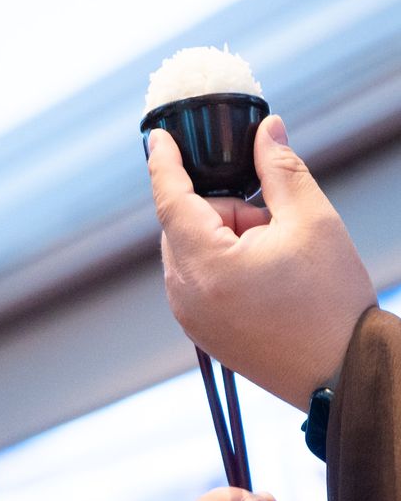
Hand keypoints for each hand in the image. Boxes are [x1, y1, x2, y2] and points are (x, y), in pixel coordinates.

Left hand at [147, 114, 374, 408]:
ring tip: (278, 263)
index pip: (170, 200)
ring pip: (194, 249)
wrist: (344, 372)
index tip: (156, 137)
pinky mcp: (199, 330)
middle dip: (229, 213)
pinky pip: (200, 278)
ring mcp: (187, 316)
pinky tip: (268, 282)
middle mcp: (182, 293)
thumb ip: (280, 169)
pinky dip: (227, 266)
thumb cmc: (332, 301)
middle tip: (275, 230)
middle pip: (187, 224)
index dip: (164, 163)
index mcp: (203, 266)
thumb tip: (266, 129)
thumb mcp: (312, 221)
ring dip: (230, 240)